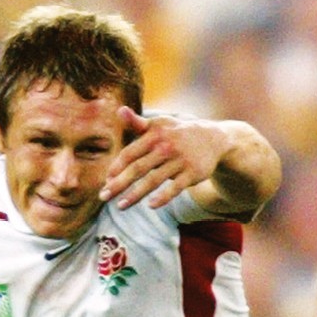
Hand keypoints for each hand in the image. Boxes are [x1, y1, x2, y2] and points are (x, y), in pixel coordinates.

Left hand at [103, 110, 228, 209]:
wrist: (212, 138)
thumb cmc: (177, 133)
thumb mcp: (159, 125)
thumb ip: (137, 123)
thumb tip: (119, 110)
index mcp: (154, 135)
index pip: (129, 153)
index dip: (116, 168)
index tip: (106, 181)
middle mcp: (165, 147)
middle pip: (137, 168)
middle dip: (119, 184)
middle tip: (103, 197)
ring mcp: (179, 161)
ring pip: (153, 180)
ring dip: (135, 195)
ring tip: (121, 206)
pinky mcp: (192, 174)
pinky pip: (175, 188)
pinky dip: (163, 197)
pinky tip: (150, 205)